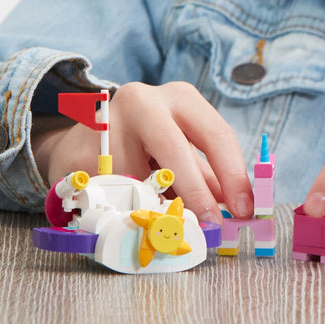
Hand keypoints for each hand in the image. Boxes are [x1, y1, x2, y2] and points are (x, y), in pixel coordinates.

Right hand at [31, 81, 251, 226]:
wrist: (85, 139)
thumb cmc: (147, 146)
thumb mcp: (182, 151)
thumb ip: (208, 177)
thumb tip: (237, 210)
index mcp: (180, 99)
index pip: (217, 135)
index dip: (234, 176)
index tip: (243, 210)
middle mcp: (144, 101)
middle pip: (176, 150)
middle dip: (196, 193)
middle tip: (209, 225)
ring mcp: (108, 122)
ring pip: (139, 177)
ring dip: (153, 205)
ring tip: (154, 214)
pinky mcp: (81, 149)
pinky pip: (110, 192)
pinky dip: (123, 208)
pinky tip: (124, 207)